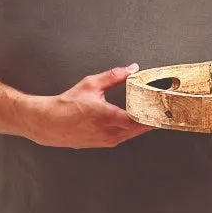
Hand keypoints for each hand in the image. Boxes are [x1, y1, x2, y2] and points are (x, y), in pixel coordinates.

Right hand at [24, 65, 154, 148]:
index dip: (152, 116)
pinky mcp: (101, 144)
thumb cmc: (67, 105)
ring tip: (148, 115)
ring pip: (131, 135)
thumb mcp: (91, 85)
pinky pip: (122, 138)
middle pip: (138, 129)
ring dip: (139, 126)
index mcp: (107, 116)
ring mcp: (105, 140)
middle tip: (160, 111)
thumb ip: (113, 76)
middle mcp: (108, 131)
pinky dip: (128, 131)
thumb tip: (131, 69)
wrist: (49, 123)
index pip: (137, 120)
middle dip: (149, 120)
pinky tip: (130, 123)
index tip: (162, 110)